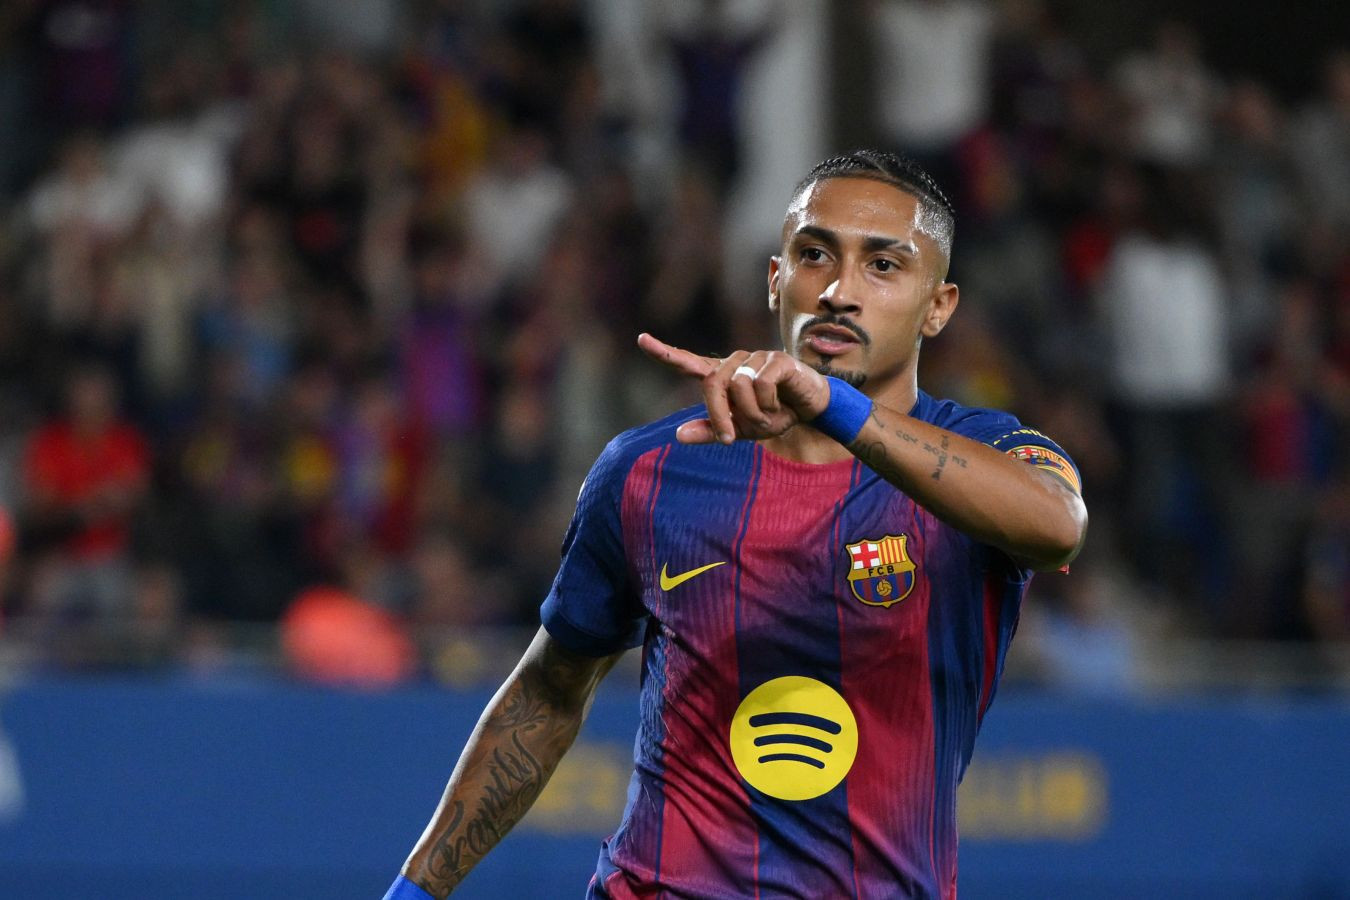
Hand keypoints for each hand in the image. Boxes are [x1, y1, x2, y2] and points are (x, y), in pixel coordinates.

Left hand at [637, 333, 830, 443]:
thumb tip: (678, 435)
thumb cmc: (774, 414)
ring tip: (767, 417)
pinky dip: (767, 405)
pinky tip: (779, 406)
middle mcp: (735, 362)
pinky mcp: (777, 359)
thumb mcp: (741, 430)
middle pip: (711, 383)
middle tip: (728, 439)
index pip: (688, 362)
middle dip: (718, 416)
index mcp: (722, 376)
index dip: (664, 352)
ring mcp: (756, 357)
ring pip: (737, 387)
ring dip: (751, 413)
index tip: (641, 339)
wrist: (812, 410)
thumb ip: (711, 431)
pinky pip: (761, 385)